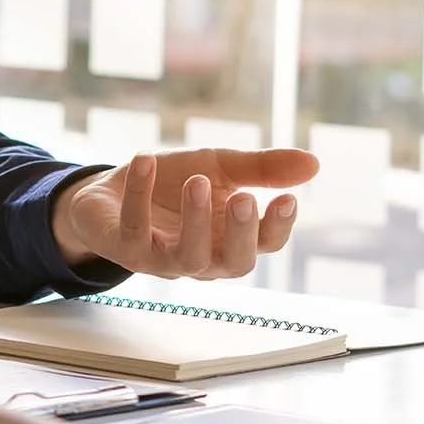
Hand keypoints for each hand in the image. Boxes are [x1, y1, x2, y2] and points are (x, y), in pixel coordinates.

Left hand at [51, 149, 318, 278]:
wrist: (109, 191)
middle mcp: (202, 258)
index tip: (287, 198)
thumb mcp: (219, 167)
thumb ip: (262, 169)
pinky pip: (134, 227)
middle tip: (244, 198)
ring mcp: (162, 258)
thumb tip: (314, 164)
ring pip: (187, 257)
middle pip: (234, 264)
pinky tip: (145, 159)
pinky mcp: (125, 249)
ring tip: (198, 181)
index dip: (277, 227)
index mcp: (230, 240)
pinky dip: (139, 193)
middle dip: (241, 234)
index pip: (265, 245)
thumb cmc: (171, 185)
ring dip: (194, 220)